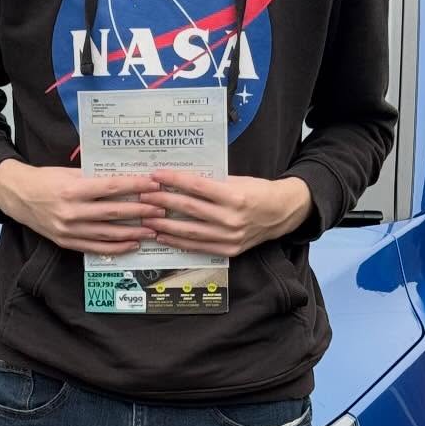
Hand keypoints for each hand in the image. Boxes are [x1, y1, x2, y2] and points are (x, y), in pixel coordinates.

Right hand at [0, 159, 157, 255]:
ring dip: (133, 232)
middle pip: (113, 212)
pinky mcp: (66, 242)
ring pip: (108, 233)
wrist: (18, 196)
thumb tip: (126, 179)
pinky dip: (116, 247)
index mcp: (72, 190)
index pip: (110, 188)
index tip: (153, 185)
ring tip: (153, 230)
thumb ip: (94, 178)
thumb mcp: (69, 172)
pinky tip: (133, 244)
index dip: (134, 186)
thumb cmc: (45, 179)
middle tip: (161, 209)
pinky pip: (96, 248)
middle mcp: (71, 212)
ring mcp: (68, 230)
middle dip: (140, 211)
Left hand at [140, 171, 312, 257]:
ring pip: (189, 231)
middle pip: (189, 209)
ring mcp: (230, 237)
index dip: (174, 180)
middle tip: (143, 195)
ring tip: (146, 217)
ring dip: (164, 225)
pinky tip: (162, 236)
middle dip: (162, 202)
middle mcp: (231, 219)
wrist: (281, 213)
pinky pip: (198, 247)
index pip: (197, 186)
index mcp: (235, 196)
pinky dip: (177, 242)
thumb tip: (179, 180)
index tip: (156, 176)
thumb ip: (211, 183)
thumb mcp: (237, 180)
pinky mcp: (228, 250)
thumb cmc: (257, 191)